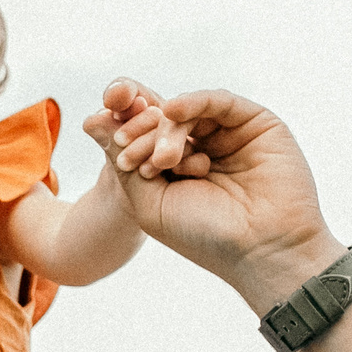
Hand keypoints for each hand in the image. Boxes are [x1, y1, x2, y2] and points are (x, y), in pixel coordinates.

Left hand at [91, 82, 343, 310]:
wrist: (261, 250)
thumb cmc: (204, 236)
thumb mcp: (148, 203)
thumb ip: (122, 162)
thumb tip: (90, 120)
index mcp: (177, 169)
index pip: (145, 137)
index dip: (125, 135)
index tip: (110, 148)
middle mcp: (203, 148)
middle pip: (162, 121)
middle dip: (141, 132)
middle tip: (132, 158)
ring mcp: (230, 134)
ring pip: (187, 112)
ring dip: (164, 128)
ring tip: (161, 160)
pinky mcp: (256, 123)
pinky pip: (219, 101)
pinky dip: (193, 102)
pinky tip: (172, 113)